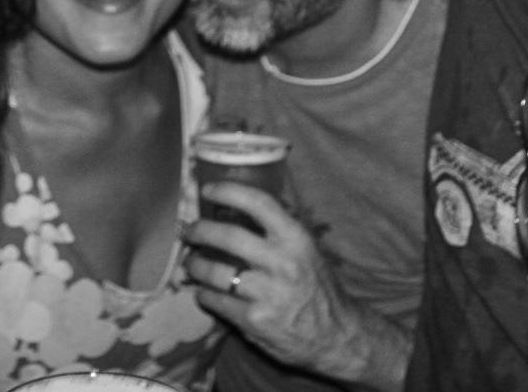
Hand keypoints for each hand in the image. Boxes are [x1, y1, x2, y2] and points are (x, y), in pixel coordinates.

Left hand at [182, 181, 408, 390]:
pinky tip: (204, 291)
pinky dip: (204, 294)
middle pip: (228, 236)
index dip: (228, 191)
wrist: (338, 337)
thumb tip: (245, 202)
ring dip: (196, 264)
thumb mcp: (308, 251)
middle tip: (189, 230)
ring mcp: (267, 294)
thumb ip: (281, 229)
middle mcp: (282, 263)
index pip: (259, 203)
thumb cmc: (319, 288)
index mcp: (296, 240)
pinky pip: (217, 301)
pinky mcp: (254, 321)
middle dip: (200, 230)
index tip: (208, 190)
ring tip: (191, 263)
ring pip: (215, 272)